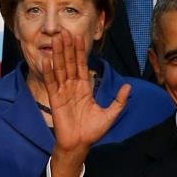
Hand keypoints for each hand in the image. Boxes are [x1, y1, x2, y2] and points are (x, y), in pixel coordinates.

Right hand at [44, 30, 129, 176]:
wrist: (80, 145)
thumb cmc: (93, 131)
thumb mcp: (110, 115)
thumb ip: (119, 101)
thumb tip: (129, 87)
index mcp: (85, 88)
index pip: (82, 65)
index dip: (80, 51)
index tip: (78, 37)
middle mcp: (73, 87)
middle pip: (70, 63)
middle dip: (68, 47)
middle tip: (64, 31)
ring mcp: (63, 92)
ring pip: (61, 69)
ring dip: (58, 54)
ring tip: (56, 40)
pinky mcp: (55, 100)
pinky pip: (52, 83)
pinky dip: (49, 72)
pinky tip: (47, 60)